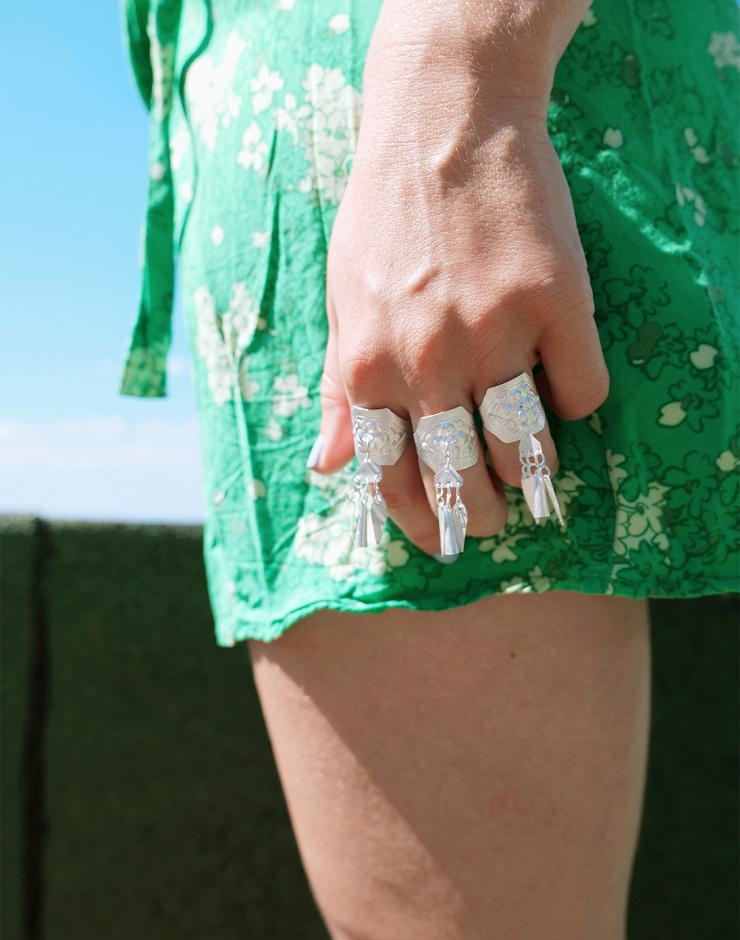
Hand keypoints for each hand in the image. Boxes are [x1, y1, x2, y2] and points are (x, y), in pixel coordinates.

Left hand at [312, 1, 607, 555]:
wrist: (443, 122)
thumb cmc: (382, 219)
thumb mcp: (341, 304)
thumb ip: (337, 392)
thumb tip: (328, 469)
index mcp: (367, 367)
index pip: (391, 480)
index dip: (421, 524)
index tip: (444, 541)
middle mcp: (427, 358)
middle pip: (464, 478)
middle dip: (484, 515)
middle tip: (498, 517)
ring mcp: (495, 330)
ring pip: (528, 448)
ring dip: (534, 476)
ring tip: (533, 474)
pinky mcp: (557, 299)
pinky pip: (582, 391)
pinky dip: (577, 405)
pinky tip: (562, 388)